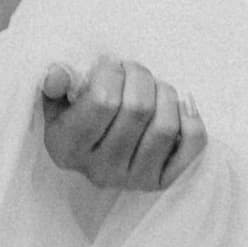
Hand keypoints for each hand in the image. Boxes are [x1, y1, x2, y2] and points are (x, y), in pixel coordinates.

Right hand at [35, 56, 201, 191]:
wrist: (98, 158)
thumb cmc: (79, 120)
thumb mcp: (57, 103)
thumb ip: (55, 85)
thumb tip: (58, 72)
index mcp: (68, 147)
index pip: (103, 100)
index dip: (112, 72)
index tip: (111, 65)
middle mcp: (100, 169)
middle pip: (138, 108)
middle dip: (140, 76)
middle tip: (134, 70)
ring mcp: (134, 179)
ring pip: (165, 125)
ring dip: (165, 93)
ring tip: (153, 86)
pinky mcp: (163, 181)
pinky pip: (192, 143)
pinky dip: (191, 117)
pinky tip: (179, 105)